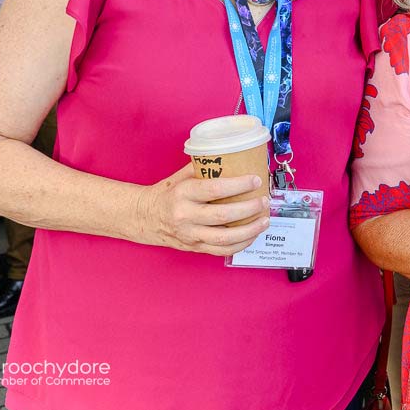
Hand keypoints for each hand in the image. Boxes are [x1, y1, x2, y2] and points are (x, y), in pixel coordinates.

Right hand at [135, 164, 270, 255]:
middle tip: (264, 200)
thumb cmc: (167, 193)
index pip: (214, 189)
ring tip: (264, 220)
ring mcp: (190, 234)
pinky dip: (241, 244)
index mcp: (183, 193)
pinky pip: (221, 250)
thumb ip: (206, 169)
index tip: (255, 180)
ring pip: (225, 238)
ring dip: (249, 230)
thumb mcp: (181, 176)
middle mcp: (185, 216)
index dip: (238, 185)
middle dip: (249, 209)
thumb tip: (235, 158)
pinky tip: (252, 235)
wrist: (145, 217)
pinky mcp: (195, 247)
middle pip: (223, 216)